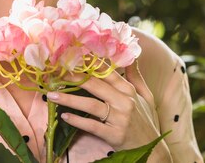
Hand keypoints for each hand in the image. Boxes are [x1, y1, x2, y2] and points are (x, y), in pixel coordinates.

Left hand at [47, 61, 171, 161]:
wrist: (153, 149)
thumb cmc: (147, 121)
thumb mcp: (146, 96)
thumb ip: (136, 76)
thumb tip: (132, 56)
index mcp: (129, 90)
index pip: (107, 72)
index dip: (89, 63)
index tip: (73, 56)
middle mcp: (124, 101)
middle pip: (95, 85)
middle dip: (74, 77)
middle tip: (56, 72)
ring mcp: (120, 118)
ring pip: (91, 105)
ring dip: (69, 99)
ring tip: (51, 94)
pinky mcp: (114, 135)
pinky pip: (92, 126)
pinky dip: (78, 121)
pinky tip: (64, 116)